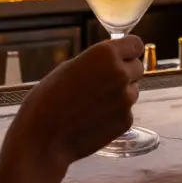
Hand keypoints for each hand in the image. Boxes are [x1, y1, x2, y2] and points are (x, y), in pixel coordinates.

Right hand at [6, 36, 144, 169]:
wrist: (43, 138)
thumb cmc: (48, 99)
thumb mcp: (69, 68)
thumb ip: (96, 62)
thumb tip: (111, 62)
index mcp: (105, 54)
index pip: (135, 44)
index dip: (129, 51)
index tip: (122, 57)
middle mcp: (120, 73)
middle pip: (138, 67)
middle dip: (125, 72)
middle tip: (104, 82)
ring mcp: (126, 99)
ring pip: (133, 91)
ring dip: (120, 94)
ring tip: (93, 104)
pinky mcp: (126, 121)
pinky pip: (126, 112)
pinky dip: (115, 115)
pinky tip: (94, 120)